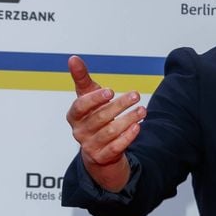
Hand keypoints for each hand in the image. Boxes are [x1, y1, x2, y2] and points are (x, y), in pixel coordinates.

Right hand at [65, 55, 146, 191]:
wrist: (98, 149)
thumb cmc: (93, 117)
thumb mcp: (87, 97)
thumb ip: (82, 78)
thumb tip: (73, 58)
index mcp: (75, 116)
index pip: (80, 107)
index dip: (94, 99)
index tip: (111, 91)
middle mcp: (80, 132)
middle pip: (99, 118)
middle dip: (119, 106)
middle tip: (135, 95)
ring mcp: (90, 146)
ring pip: (110, 133)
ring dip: (128, 120)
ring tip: (142, 110)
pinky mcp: (102, 157)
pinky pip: (115, 148)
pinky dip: (127, 137)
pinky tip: (137, 127)